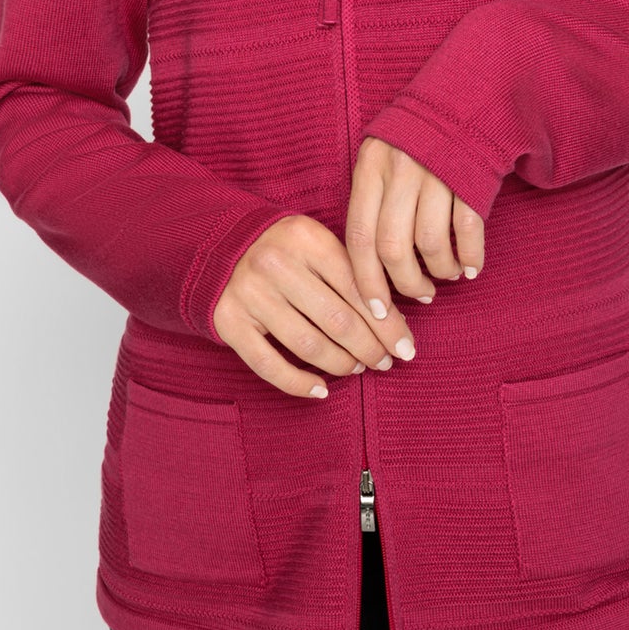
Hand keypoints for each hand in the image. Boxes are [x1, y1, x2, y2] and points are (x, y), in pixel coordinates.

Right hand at [212, 214, 418, 399]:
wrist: (220, 244)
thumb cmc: (285, 248)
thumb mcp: (317, 242)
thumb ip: (354, 269)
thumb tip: (408, 308)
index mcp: (305, 239)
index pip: (358, 288)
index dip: (388, 323)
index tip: (405, 345)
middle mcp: (275, 264)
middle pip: (337, 320)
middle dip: (370, 348)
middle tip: (386, 362)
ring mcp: (249, 294)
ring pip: (308, 345)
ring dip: (341, 364)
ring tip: (358, 368)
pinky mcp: (228, 322)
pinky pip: (269, 364)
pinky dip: (299, 384)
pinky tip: (321, 390)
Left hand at [344, 137, 484, 318]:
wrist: (465, 98)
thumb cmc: (416, 140)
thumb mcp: (381, 158)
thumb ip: (370, 202)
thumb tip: (367, 265)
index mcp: (371, 168)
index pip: (359, 238)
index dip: (366, 282)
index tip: (375, 311)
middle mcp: (401, 171)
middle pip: (393, 247)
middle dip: (405, 282)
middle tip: (419, 293)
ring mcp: (438, 173)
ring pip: (431, 243)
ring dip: (439, 271)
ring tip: (444, 275)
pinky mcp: (472, 177)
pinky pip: (468, 230)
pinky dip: (470, 256)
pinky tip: (470, 266)